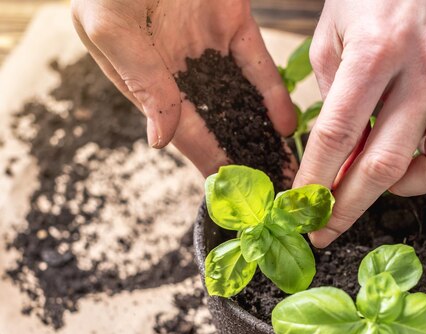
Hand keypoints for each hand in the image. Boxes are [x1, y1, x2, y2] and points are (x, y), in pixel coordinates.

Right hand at [71, 0, 295, 175]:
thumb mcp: (112, 24)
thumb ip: (140, 82)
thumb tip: (158, 141)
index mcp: (142, 74)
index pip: (181, 130)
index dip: (208, 162)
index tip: (236, 195)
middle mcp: (177, 68)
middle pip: (217, 123)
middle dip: (244, 157)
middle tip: (273, 190)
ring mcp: (207, 47)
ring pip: (241, 101)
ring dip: (263, 134)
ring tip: (288, 167)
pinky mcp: (234, 23)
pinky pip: (257, 66)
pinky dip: (272, 94)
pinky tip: (286, 124)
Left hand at [294, 0, 425, 247]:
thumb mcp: (332, 36)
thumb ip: (331, 98)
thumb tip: (335, 157)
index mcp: (376, 51)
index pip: (338, 136)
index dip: (315, 180)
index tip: (301, 208)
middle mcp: (425, 68)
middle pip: (385, 165)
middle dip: (348, 206)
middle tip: (326, 230)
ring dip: (400, 189)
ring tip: (374, 182)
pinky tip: (410, 156)